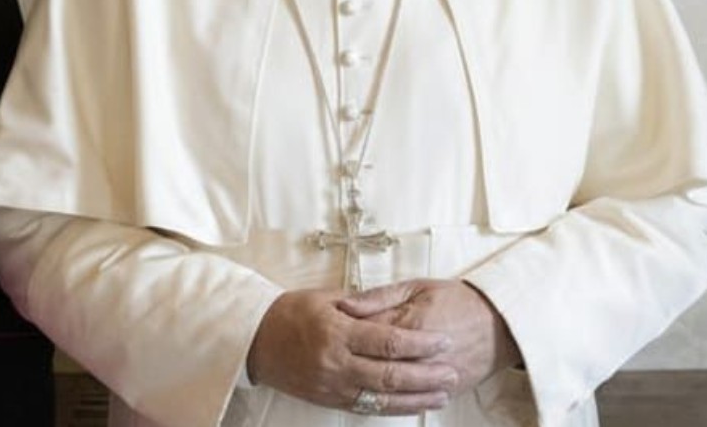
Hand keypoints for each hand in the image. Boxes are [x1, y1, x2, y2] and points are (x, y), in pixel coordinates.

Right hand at [247, 288, 458, 414]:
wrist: (253, 341)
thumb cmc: (289, 313)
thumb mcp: (324, 297)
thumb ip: (360, 304)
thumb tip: (392, 306)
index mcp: (337, 332)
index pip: (388, 341)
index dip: (420, 344)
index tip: (443, 340)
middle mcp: (337, 363)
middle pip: (391, 375)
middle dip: (427, 375)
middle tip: (452, 371)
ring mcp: (333, 386)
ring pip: (383, 398)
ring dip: (417, 398)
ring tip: (442, 394)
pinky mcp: (329, 400)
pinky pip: (368, 408)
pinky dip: (394, 408)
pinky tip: (414, 405)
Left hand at [338, 279, 521, 395]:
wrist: (501, 321)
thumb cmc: (457, 299)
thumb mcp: (416, 287)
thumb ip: (378, 297)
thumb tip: (345, 305)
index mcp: (408, 323)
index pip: (365, 334)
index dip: (343, 335)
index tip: (324, 334)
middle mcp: (419, 354)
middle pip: (373, 364)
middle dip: (349, 364)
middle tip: (329, 360)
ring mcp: (432, 375)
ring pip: (391, 388)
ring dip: (365, 386)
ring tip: (345, 380)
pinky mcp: (445, 390)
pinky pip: (413, 400)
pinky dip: (392, 401)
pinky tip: (374, 396)